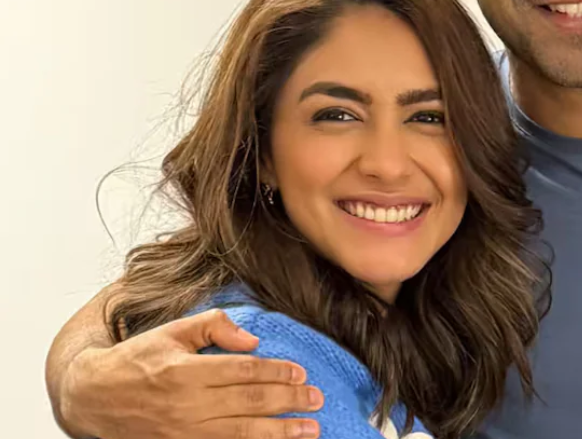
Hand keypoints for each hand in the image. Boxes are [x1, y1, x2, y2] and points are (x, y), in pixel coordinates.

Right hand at [61, 308, 323, 438]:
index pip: (242, 372)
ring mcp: (182, 433)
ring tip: (310, 430)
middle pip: (248, 404)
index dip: (276, 373)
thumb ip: (213, 327)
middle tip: (317, 400)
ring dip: (279, 433)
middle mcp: (185, 405)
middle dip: (288, 402)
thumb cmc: (134, 361)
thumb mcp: (170, 333)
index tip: (302, 374)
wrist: (90, 398)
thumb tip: (252, 339)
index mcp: (184, 372)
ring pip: (240, 434)